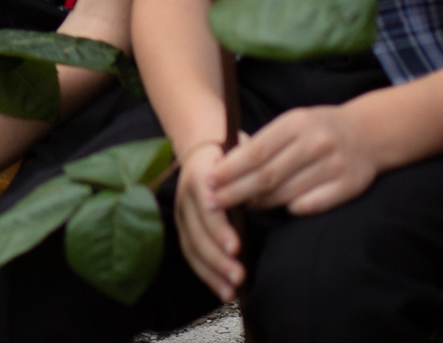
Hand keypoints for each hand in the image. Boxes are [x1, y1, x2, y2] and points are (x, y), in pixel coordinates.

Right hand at [171, 142, 241, 301]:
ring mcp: (182, 213)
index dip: (219, 227)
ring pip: (191, 246)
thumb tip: (260, 196)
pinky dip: (206, 275)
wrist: (203, 149)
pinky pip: (191, 254)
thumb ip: (248, 174)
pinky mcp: (183, 228)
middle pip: (196, 231)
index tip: (235, 246)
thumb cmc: (231, 155)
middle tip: (239, 276)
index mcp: (199, 175)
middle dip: (217, 257)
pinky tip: (223, 292)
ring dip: (211, 271)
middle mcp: (185, 196)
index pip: (205, 204)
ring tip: (231, 290)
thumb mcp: (241, 155)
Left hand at [208, 104, 381, 216]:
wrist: (369, 133)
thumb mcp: (291, 123)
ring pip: (287, 193)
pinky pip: (312, 204)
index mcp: (296, 123)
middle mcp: (316, 143)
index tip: (208, 181)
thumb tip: (226, 168)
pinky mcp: (349, 186)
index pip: (256, 151)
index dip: (230, 170)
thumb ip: (264, 143)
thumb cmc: (317, 129)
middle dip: (236, 191)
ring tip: (243, 205)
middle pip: (268, 176)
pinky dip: (291, 208)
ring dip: (261, 202)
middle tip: (214, 203)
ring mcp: (335, 166)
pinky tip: (280, 207)